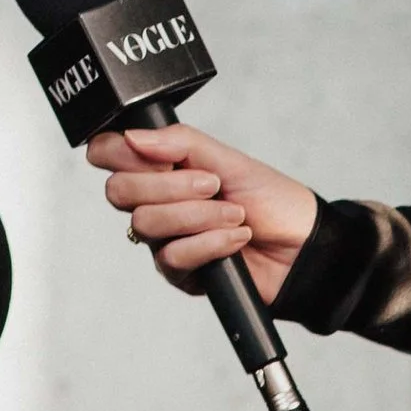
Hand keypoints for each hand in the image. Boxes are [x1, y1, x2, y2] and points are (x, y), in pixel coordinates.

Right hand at [87, 122, 317, 303]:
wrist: (302, 246)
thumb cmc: (270, 199)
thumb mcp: (227, 159)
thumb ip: (179, 142)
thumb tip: (132, 136)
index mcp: (161, 167)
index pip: (108, 154)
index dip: (117, 152)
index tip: (156, 155)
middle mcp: (156, 202)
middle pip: (119, 191)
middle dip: (168, 185)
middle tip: (210, 184)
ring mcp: (164, 239)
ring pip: (146, 223)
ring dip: (198, 215)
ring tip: (234, 213)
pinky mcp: (180, 273)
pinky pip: (173, 256)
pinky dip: (210, 243)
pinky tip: (235, 238)